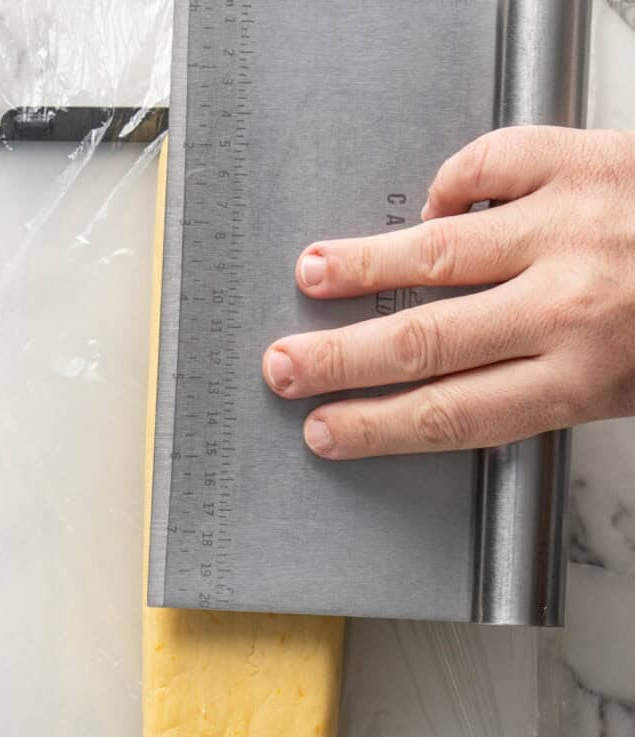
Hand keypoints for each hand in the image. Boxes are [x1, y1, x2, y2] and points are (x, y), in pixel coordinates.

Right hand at [262, 127, 634, 458]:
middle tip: (286, 364)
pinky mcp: (589, 158)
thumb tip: (453, 396)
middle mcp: (570, 303)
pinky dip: (455, 178)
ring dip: (366, 265)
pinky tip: (432, 200)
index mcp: (586, 374)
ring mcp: (574, 223)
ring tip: (314, 274)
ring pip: (439, 248)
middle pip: (423, 341)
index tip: (327, 429)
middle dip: (340, 358)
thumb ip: (548, 391)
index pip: (448, 412)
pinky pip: (496, 161)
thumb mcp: (633, 390)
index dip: (375, 427)